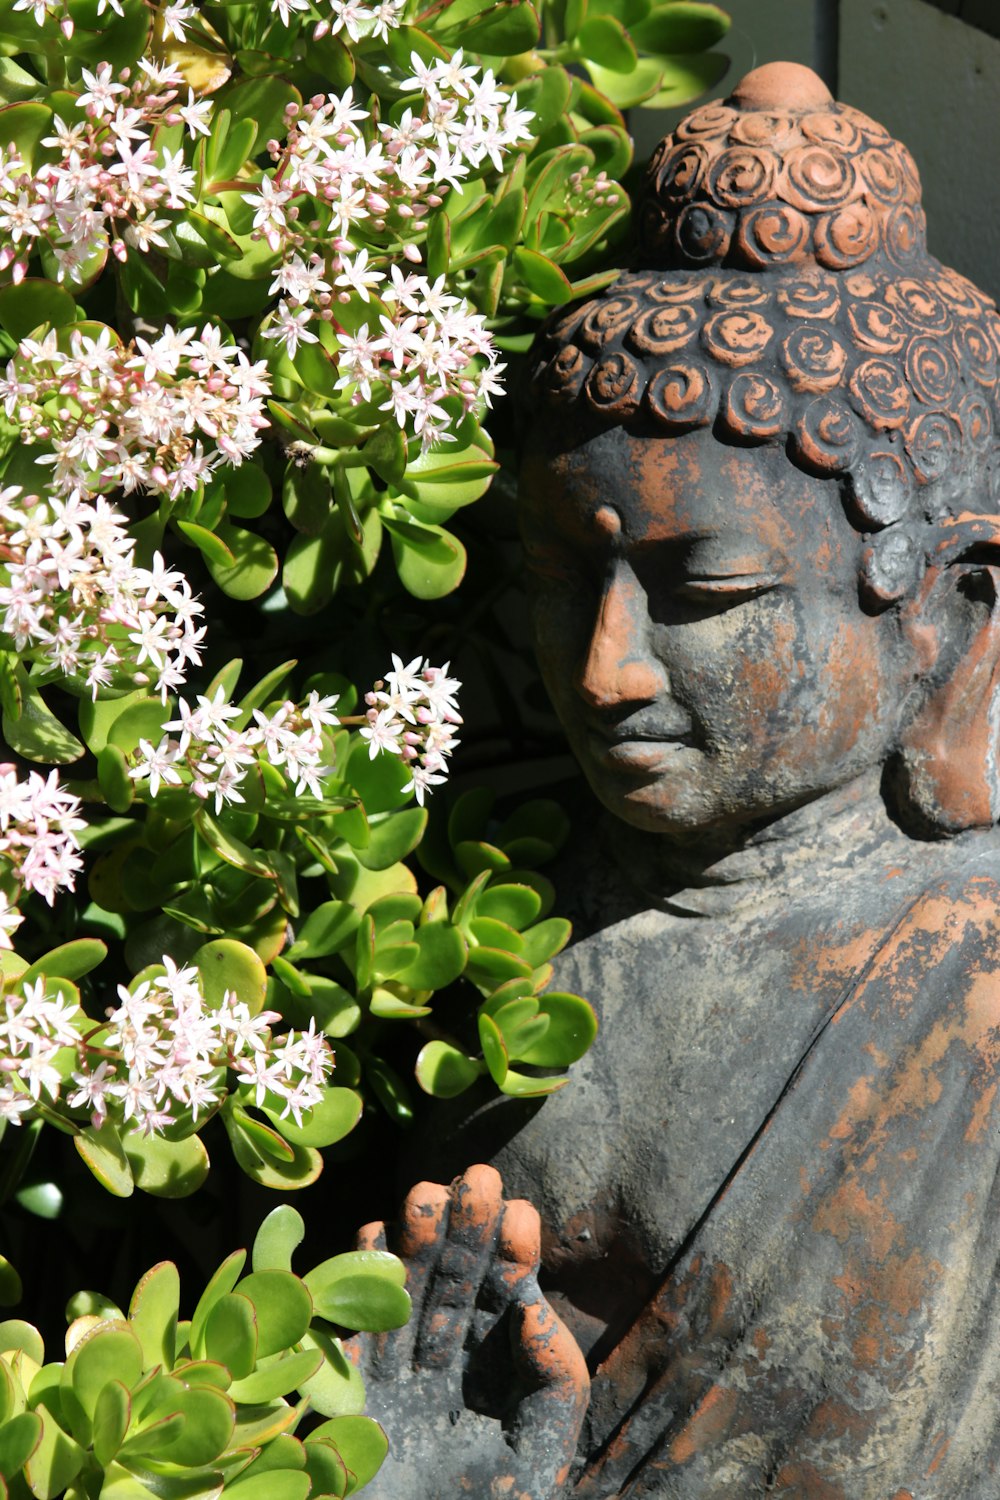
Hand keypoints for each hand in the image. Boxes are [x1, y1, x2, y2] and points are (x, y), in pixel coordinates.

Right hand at [344, 1164, 589, 1499]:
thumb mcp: (539, 1455)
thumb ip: (553, 1381)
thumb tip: (536, 1303)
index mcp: (496, 1376)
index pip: (504, 1299)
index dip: (511, 1254)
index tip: (520, 1216)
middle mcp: (444, 1367)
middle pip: (452, 1282)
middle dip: (464, 1228)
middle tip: (474, 1177)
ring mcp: (393, 1378)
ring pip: (402, 1294)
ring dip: (412, 1241)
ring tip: (426, 1193)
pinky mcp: (344, 1396)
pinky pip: (349, 1329)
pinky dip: (354, 1282)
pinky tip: (372, 1238)